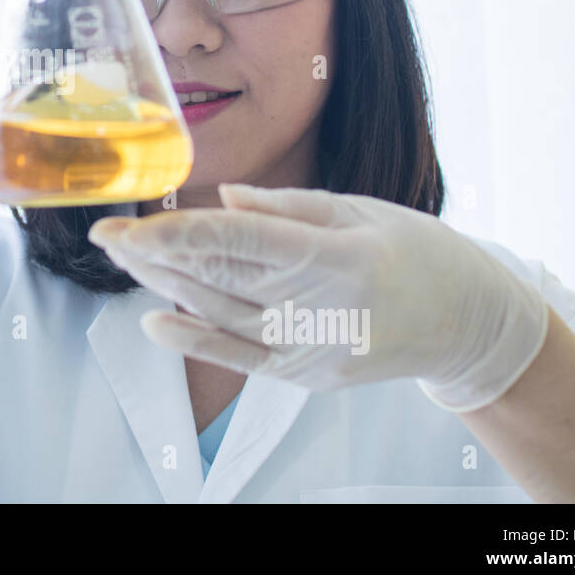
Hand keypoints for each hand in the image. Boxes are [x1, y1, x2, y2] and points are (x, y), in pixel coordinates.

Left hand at [87, 184, 549, 412]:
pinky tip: (153, 322)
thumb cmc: (419, 253)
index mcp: (339, 257)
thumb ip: (285, 207)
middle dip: (154, 255)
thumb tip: (219, 199)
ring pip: (220, 314)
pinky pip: (241, 358)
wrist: (469, 325)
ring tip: (122, 259)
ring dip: (165, 286)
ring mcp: (314, 350)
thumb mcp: (362, 211)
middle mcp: (322, 309)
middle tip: (105, 233)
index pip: (241, 242)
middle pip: (220, 277)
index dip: (177, 233)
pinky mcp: (308, 375)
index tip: (128, 224)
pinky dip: (196, 341)